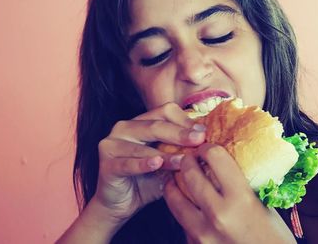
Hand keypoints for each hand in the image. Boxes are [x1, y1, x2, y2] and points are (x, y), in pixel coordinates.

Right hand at [90, 103, 205, 224]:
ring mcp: (112, 144)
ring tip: (183, 161)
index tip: (204, 134)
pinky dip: (143, 163)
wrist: (122, 205)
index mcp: (141, 122)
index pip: (165, 111)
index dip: (186, 121)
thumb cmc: (148, 181)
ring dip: (165, 153)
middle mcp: (124, 127)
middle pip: (156, 124)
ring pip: (143, 145)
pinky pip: (128, 163)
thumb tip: (211, 145)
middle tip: (199, 141)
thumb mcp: (169, 163)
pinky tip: (157, 165)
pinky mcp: (106, 164)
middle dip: (180, 133)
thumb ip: (182, 151)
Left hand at [163, 144, 295, 243]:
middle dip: (187, 162)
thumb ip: (242, 186)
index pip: (216, 159)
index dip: (209, 148)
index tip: (207, 147)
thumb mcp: (263, 205)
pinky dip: (182, 211)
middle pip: (190, 175)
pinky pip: (182, 223)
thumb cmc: (273, 238)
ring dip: (173, 185)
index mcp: (240, 199)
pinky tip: (185, 205)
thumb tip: (225, 165)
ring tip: (174, 178)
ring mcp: (202, 234)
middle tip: (188, 157)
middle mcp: (218, 215)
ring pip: (175, 200)